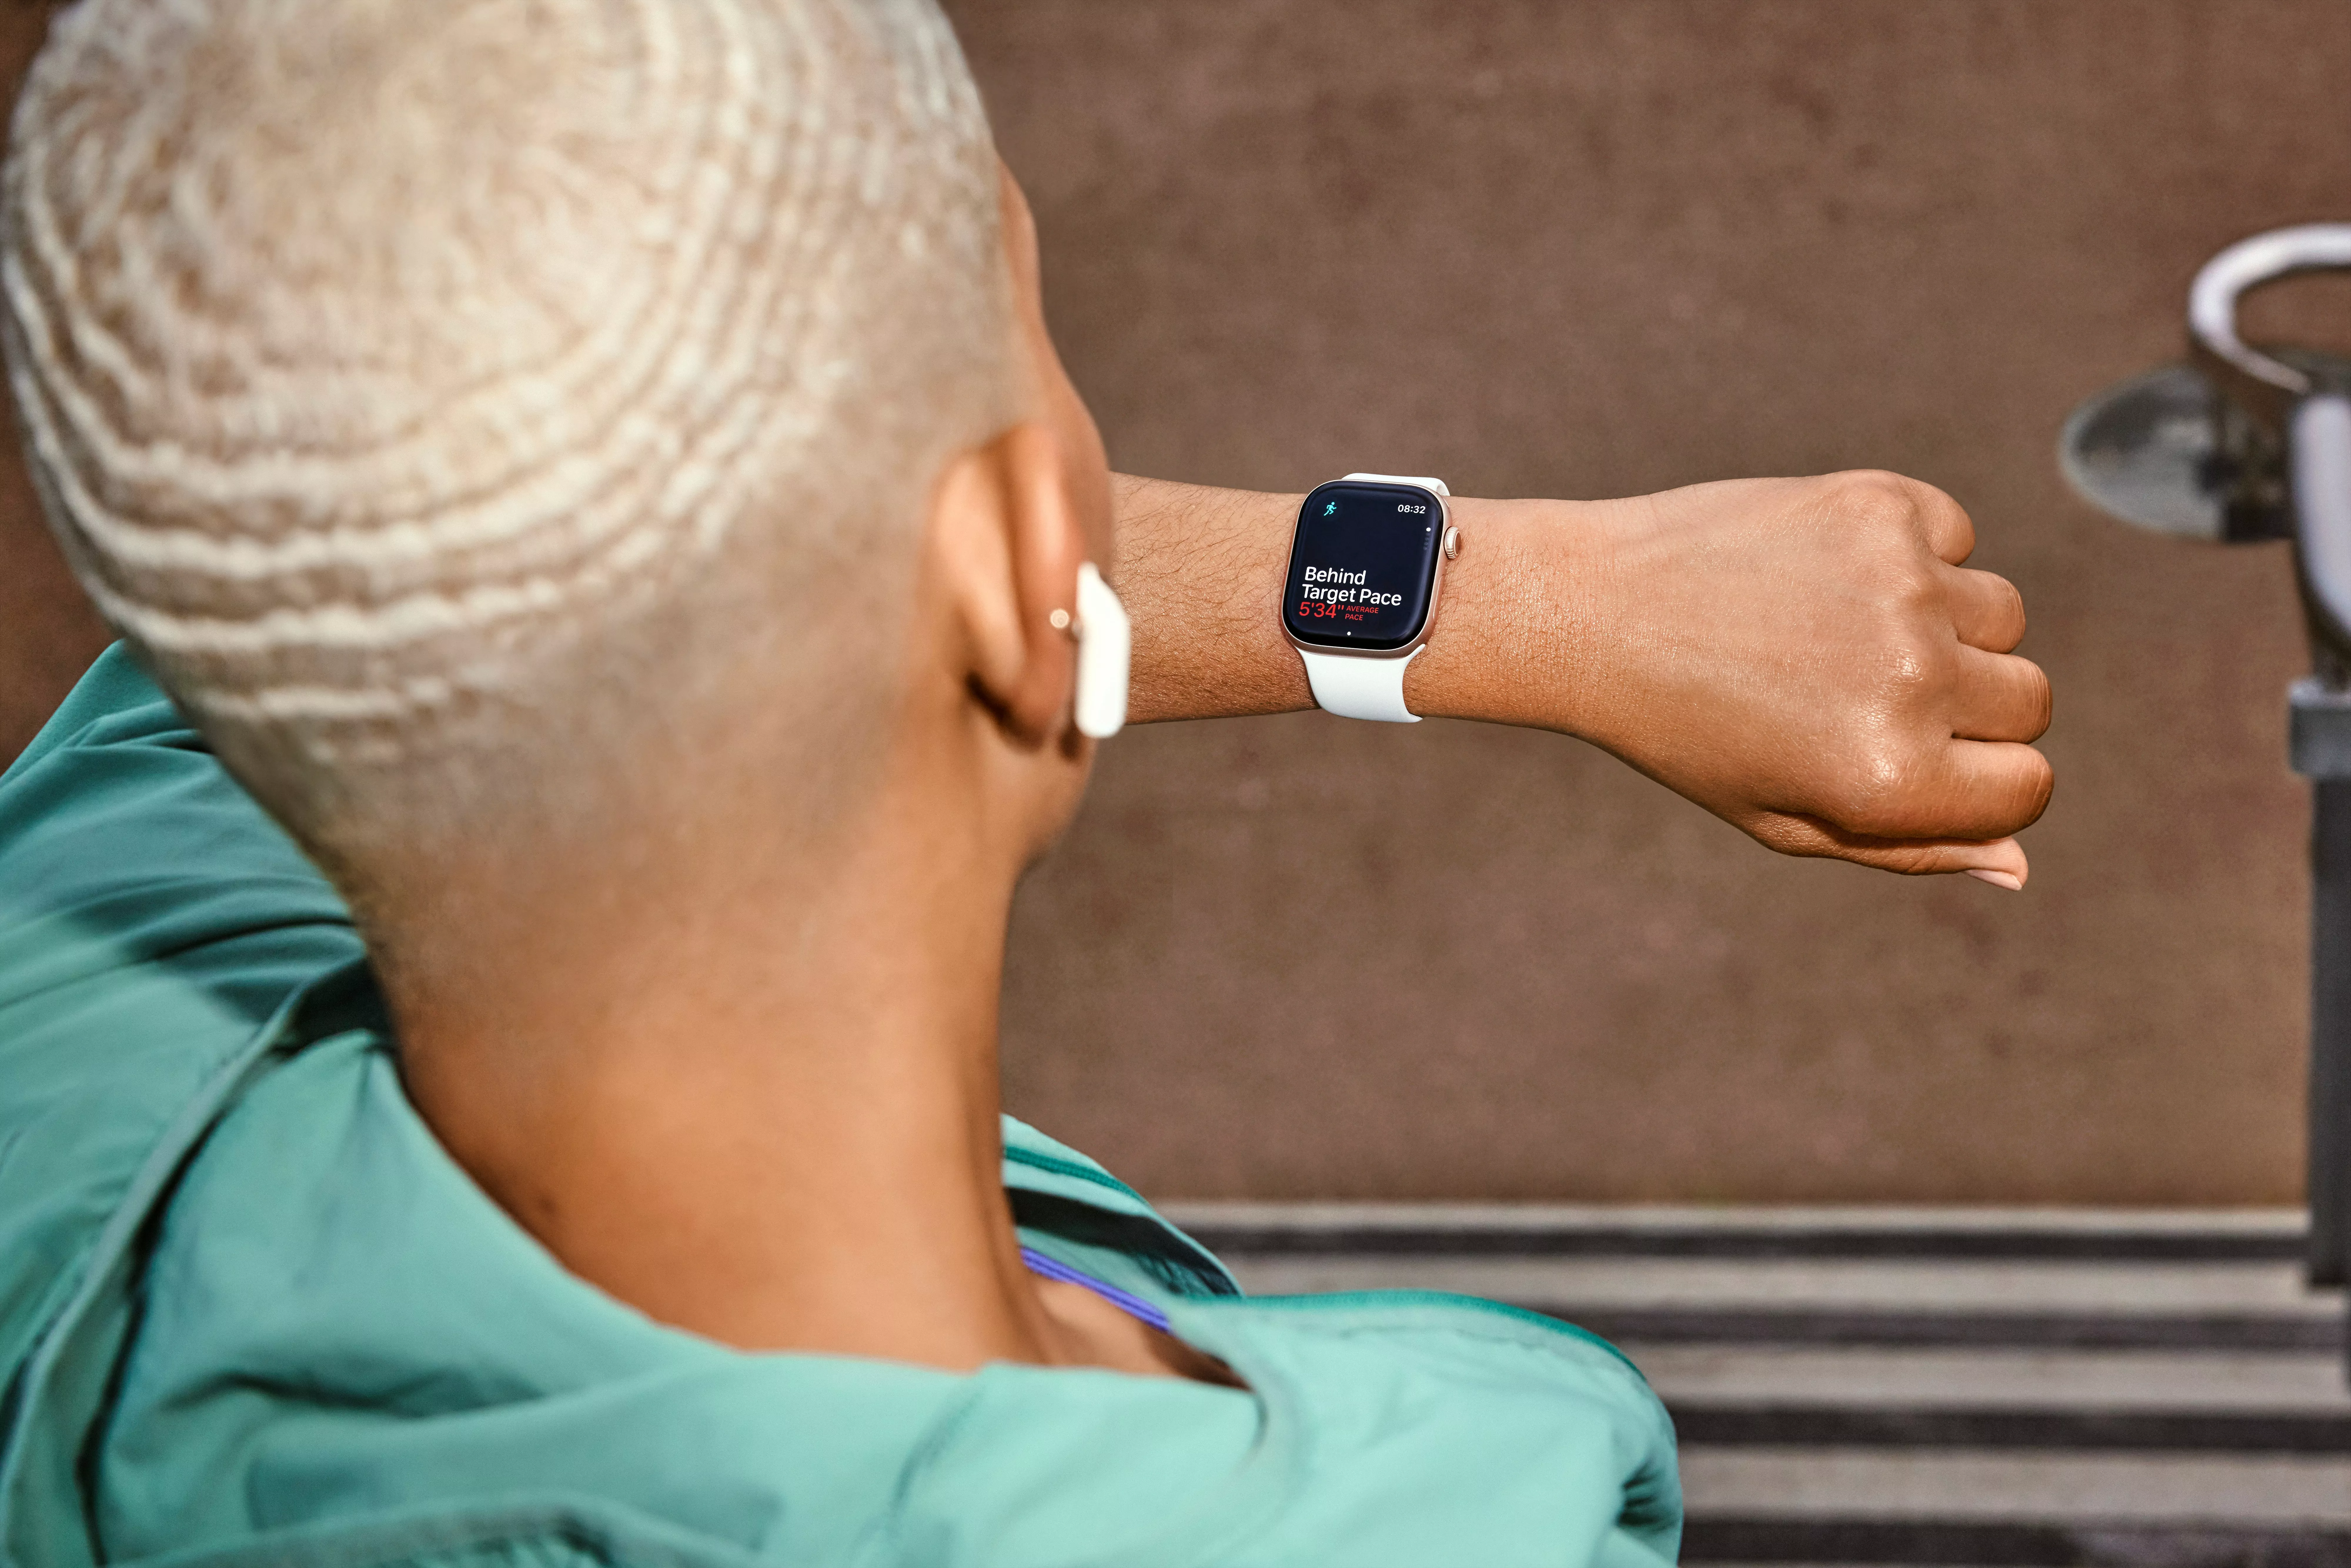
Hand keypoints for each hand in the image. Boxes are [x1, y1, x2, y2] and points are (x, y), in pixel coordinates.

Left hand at [1426, 472, 2051, 884]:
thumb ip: (1910, 848)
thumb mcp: (1787, 819)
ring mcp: (1903, 583)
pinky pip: (1956, 535)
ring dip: (1944, 625)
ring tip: (1832, 628)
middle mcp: (1912, 680)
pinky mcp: (1882, 505)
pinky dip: (1913, 552)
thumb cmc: (1688, 730)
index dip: (1977, 778)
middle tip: (1854, 690)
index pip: (2029, 786)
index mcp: (1893, 777)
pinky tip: (1822, 570)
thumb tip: (2019, 866)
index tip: (1912, 754)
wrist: (1593, 611)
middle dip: (1966, 706)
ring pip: (2002, 616)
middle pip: (2028, 700)